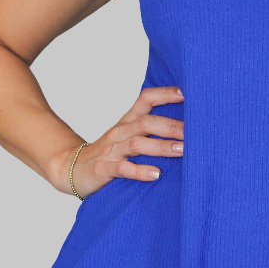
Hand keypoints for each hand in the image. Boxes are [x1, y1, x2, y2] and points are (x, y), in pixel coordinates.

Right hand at [58, 86, 183, 197]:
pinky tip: (155, 174)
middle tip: (195, 133)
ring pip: (137, 144)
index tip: (187, 93)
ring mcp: (112, 150)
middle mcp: (121, 132)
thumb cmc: (110, 152)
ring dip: (161, 146)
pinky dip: (140, 171)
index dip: (165, 94)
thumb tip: (188, 126)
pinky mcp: (104, 169)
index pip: (146, 99)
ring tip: (182, 150)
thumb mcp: (129, 135)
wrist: (73, 167)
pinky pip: (123, 168)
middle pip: (146, 122)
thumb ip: (152, 128)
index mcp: (128, 121)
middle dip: (172, 126)